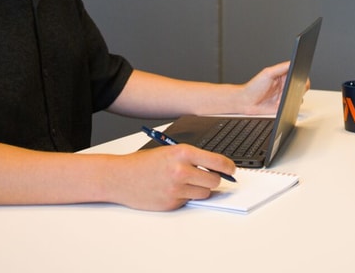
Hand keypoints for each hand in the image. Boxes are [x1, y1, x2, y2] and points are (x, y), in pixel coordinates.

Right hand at [96, 145, 235, 210]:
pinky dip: (186, 197)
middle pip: (214, 181)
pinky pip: (189, 201)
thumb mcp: (169, 151)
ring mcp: (176, 189)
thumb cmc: (144, 163)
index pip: (217, 161)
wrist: (121, 177)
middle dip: (214, 180)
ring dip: (201, 190)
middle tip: (209, 177)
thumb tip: (217, 167)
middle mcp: (181, 170)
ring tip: (188, 183)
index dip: (229, 167)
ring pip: (205, 193)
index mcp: (182, 152)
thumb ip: (193, 158)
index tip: (232, 169)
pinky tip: (173, 190)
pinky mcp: (172, 203)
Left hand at [238, 61, 301, 114]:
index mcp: (283, 76)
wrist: (246, 102)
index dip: (301, 76)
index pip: (298, 74)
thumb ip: (281, 67)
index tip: (299, 77)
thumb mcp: (268, 73)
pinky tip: (282, 103)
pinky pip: (293, 106)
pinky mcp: (284, 107)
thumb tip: (293, 63)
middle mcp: (285, 86)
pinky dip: (290, 105)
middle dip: (299, 87)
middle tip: (290, 87)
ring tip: (284, 96)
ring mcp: (285, 97)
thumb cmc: (254, 87)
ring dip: (295, 96)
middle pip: (301, 86)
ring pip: (299, 97)